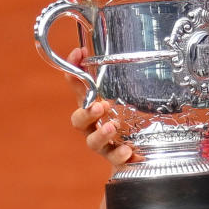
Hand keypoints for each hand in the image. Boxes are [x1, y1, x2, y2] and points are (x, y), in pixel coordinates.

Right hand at [65, 47, 135, 167]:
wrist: (134, 157)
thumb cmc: (125, 122)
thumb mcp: (123, 98)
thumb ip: (120, 78)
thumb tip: (126, 49)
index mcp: (92, 108)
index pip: (78, 87)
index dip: (74, 70)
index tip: (79, 52)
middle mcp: (93, 127)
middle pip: (78, 120)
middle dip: (85, 112)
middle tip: (97, 105)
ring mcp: (103, 145)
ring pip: (93, 142)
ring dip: (101, 134)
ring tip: (112, 127)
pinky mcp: (116, 159)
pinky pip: (115, 159)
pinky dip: (120, 155)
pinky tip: (128, 151)